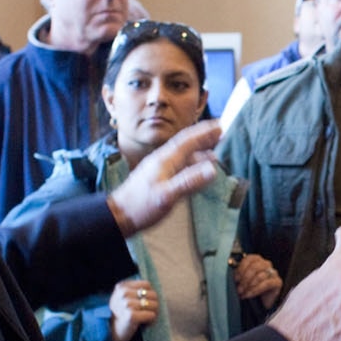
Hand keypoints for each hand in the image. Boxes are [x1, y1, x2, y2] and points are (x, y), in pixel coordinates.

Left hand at [106, 120, 220, 235]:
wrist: (120, 215)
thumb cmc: (140, 206)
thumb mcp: (167, 195)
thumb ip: (189, 182)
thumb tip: (212, 169)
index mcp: (165, 160)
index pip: (188, 140)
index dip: (204, 132)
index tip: (219, 125)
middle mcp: (163, 160)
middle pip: (186, 143)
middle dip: (204, 137)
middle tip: (220, 131)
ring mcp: (161, 169)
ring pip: (184, 155)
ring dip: (200, 150)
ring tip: (215, 150)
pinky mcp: (160, 178)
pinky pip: (181, 166)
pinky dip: (193, 163)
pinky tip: (198, 169)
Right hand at [108, 278, 158, 340]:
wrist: (111, 332)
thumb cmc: (121, 314)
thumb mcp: (123, 298)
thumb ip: (135, 291)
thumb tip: (154, 291)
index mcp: (122, 287)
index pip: (147, 285)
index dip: (149, 295)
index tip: (144, 303)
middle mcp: (123, 293)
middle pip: (153, 295)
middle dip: (153, 305)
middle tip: (147, 312)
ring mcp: (127, 304)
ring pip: (154, 305)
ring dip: (153, 313)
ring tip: (146, 318)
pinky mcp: (131, 316)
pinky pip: (151, 315)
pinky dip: (151, 321)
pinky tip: (145, 324)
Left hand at [232, 252, 283, 308]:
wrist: (261, 303)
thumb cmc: (250, 289)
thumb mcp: (242, 280)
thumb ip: (239, 274)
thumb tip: (231, 273)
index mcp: (257, 260)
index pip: (249, 258)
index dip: (241, 268)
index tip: (236, 279)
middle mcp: (266, 264)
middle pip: (255, 266)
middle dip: (245, 279)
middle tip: (239, 288)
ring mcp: (273, 272)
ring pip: (260, 275)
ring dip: (249, 286)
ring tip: (243, 293)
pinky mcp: (278, 282)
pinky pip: (267, 284)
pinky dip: (256, 290)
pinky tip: (249, 295)